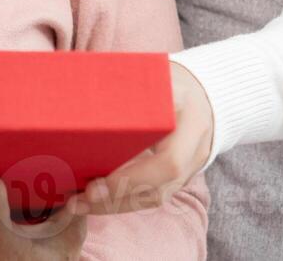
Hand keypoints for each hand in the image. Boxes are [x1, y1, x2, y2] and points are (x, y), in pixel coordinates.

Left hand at [80, 60, 212, 214]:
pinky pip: (151, 195)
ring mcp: (189, 168)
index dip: (132, 179)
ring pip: (153, 198)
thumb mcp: (155, 76)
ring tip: (78, 204)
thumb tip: (82, 97)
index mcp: (190, 122)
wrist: (205, 92)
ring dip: (113, 205)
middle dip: (114, 199)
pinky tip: (94, 200)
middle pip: (157, 189)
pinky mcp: (178, 176)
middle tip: (76, 201)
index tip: (96, 184)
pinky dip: (122, 200)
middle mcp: (194, 152)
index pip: (168, 164)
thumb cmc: (171, 80)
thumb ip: (128, 86)